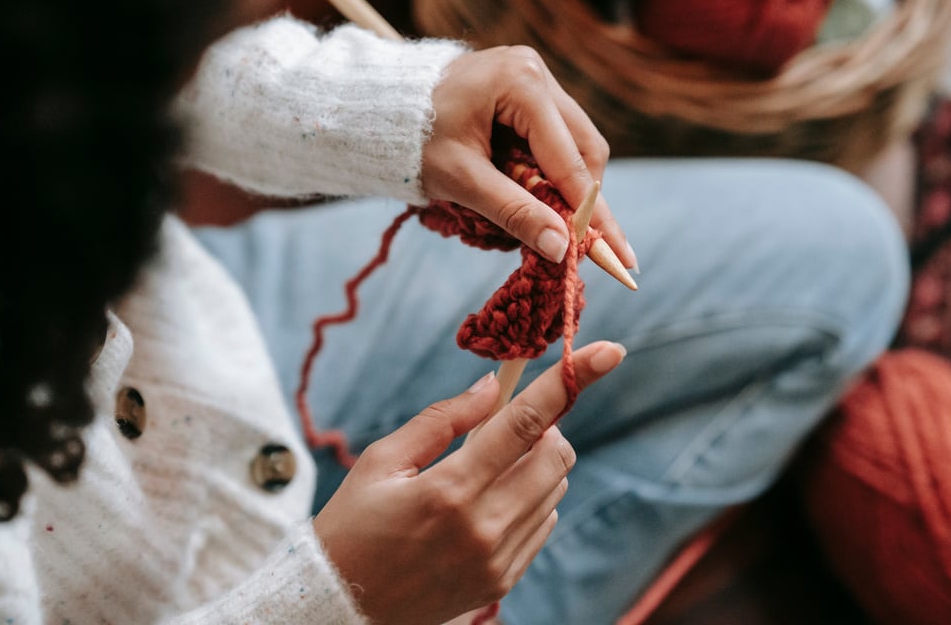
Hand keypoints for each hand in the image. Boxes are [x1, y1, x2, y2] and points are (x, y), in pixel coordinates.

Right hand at [312, 340, 626, 623]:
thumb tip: (494, 386)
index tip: (609, 351)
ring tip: (485, 470)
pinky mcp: (503, 582)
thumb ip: (442, 419)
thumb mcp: (380, 462)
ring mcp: (498, 560)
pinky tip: (486, 504)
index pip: (525, 423)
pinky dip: (530, 499)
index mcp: (449, 490)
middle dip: (544, 427)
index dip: (570, 381)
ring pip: (556, 487)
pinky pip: (545, 522)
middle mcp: (484, 528)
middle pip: (556, 455)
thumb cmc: (352, 526)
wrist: (340, 606)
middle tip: (502, 428)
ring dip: (536, 463)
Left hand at [421, 46, 635, 267]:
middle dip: (586, 200)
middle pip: (585, 148)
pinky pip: (555, 136)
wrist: (379, 108)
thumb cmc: (412, 140)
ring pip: (576, 143)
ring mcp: (534, 76)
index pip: (570, 160)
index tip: (617, 255)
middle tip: (592, 249)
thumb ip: (513, 212)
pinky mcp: (527, 89)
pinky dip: (551, 171)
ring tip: (557, 225)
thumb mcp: (461, 180)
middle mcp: (536, 71)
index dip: (592, 212)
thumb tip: (562, 249)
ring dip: (568, 186)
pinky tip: (539, 197)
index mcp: (522, 83)